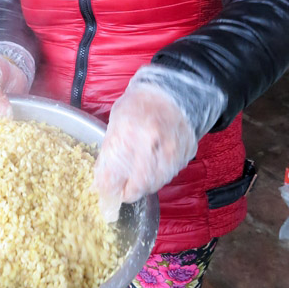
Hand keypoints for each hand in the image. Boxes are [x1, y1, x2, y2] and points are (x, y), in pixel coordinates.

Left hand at [94, 84, 197, 221]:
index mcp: (128, 132)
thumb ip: (109, 151)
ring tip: (135, 179)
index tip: (104, 189)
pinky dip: (158, 177)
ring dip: (142, 186)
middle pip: (138, 185)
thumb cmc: (138, 106)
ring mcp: (172, 150)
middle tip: (121, 192)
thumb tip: (103, 179)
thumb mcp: (115, 123)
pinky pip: (169, 175)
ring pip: (155, 184)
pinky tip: (152, 167)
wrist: (171, 94)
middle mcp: (151, 143)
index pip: (114, 172)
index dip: (107, 185)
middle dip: (127, 193)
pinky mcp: (185, 155)